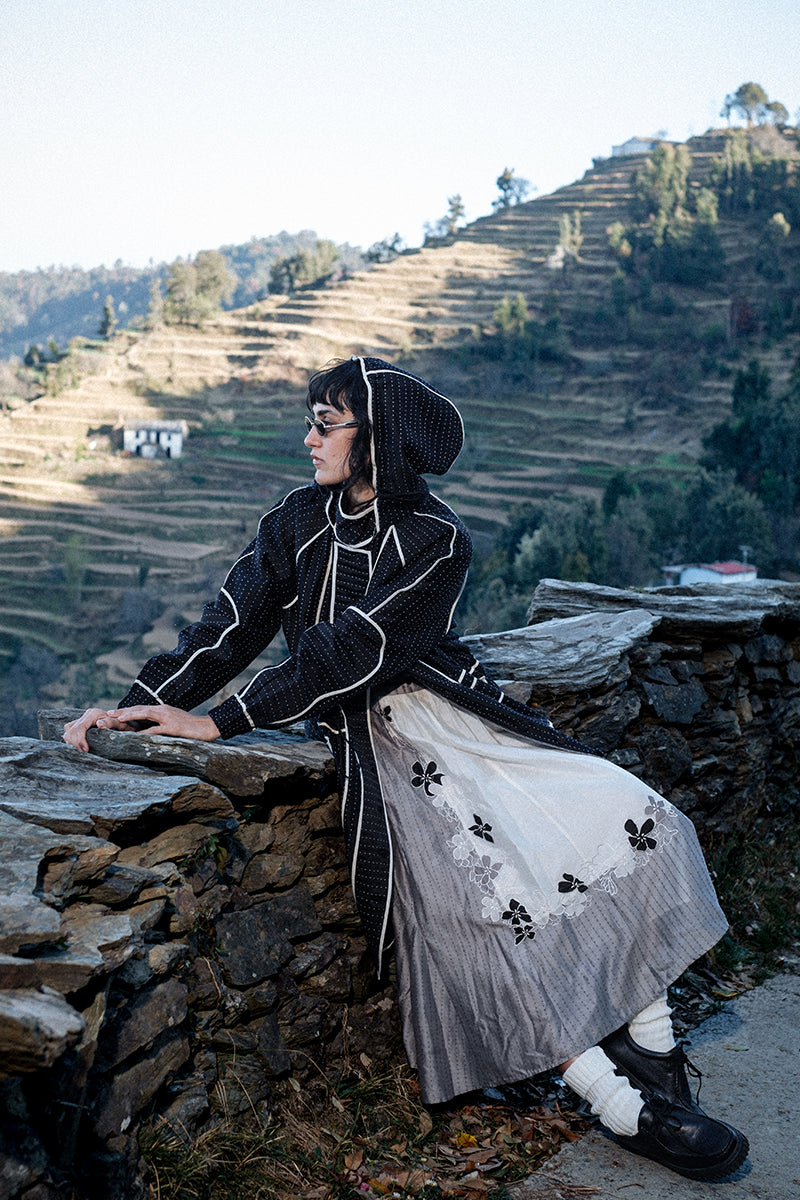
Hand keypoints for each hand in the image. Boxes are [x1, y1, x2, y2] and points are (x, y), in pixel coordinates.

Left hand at [63, 705, 219, 751]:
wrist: (207, 727)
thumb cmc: (191, 727)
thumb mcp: (173, 723)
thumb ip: (160, 725)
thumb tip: (147, 731)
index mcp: (161, 710)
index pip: (140, 709)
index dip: (125, 710)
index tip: (111, 713)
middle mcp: (162, 711)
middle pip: (138, 709)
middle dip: (122, 712)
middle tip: (107, 714)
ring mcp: (167, 718)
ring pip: (145, 715)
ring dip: (130, 716)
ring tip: (117, 718)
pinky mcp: (173, 727)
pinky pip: (157, 729)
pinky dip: (146, 731)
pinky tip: (136, 735)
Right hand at [63, 707, 134, 751]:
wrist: (126, 723)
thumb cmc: (125, 724)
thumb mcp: (121, 724)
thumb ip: (110, 723)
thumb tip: (99, 723)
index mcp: (93, 714)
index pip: (79, 728)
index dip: (80, 740)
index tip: (86, 751)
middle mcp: (87, 715)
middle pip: (71, 730)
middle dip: (75, 743)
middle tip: (83, 754)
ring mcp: (83, 719)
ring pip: (68, 731)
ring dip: (71, 743)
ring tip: (81, 752)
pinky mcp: (81, 725)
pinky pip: (69, 732)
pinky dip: (71, 741)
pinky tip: (78, 748)